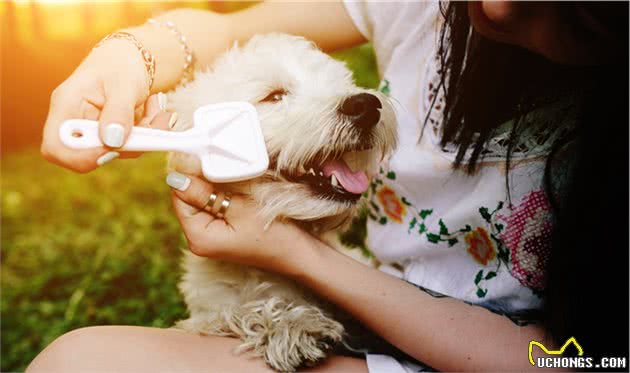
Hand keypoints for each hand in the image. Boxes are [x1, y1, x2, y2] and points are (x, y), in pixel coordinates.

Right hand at [41, 39, 175, 171]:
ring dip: (145, 136)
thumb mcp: (123, 84)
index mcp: (66, 106)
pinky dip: (149, 133)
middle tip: (153, 122)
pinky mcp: (111, 137)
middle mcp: (75, 123)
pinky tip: (154, 109)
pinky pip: (131, 146)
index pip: (55, 147)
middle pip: (92, 155)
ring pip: (118, 152)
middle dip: (128, 145)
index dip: (79, 157)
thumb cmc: (120, 65)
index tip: (112, 149)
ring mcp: (94, 133)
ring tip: (156, 106)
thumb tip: (112, 140)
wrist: (130, 59)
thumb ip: (118, 111)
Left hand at [167, 172, 316, 274]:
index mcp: (198, 237)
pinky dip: (221, 193)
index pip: (180, 197)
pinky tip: (233, 185)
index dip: (188, 174)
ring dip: (212, 184)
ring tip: (227, 171)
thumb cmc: (273, 234)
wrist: (299, 254)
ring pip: (202, 201)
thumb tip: (176, 177)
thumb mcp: (240, 207)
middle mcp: (199, 240)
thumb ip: (205, 192)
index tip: (200, 154)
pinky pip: (214, 207)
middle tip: (215, 158)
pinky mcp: (223, 232)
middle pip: (189, 199)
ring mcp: (211, 237)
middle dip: (201, 178)